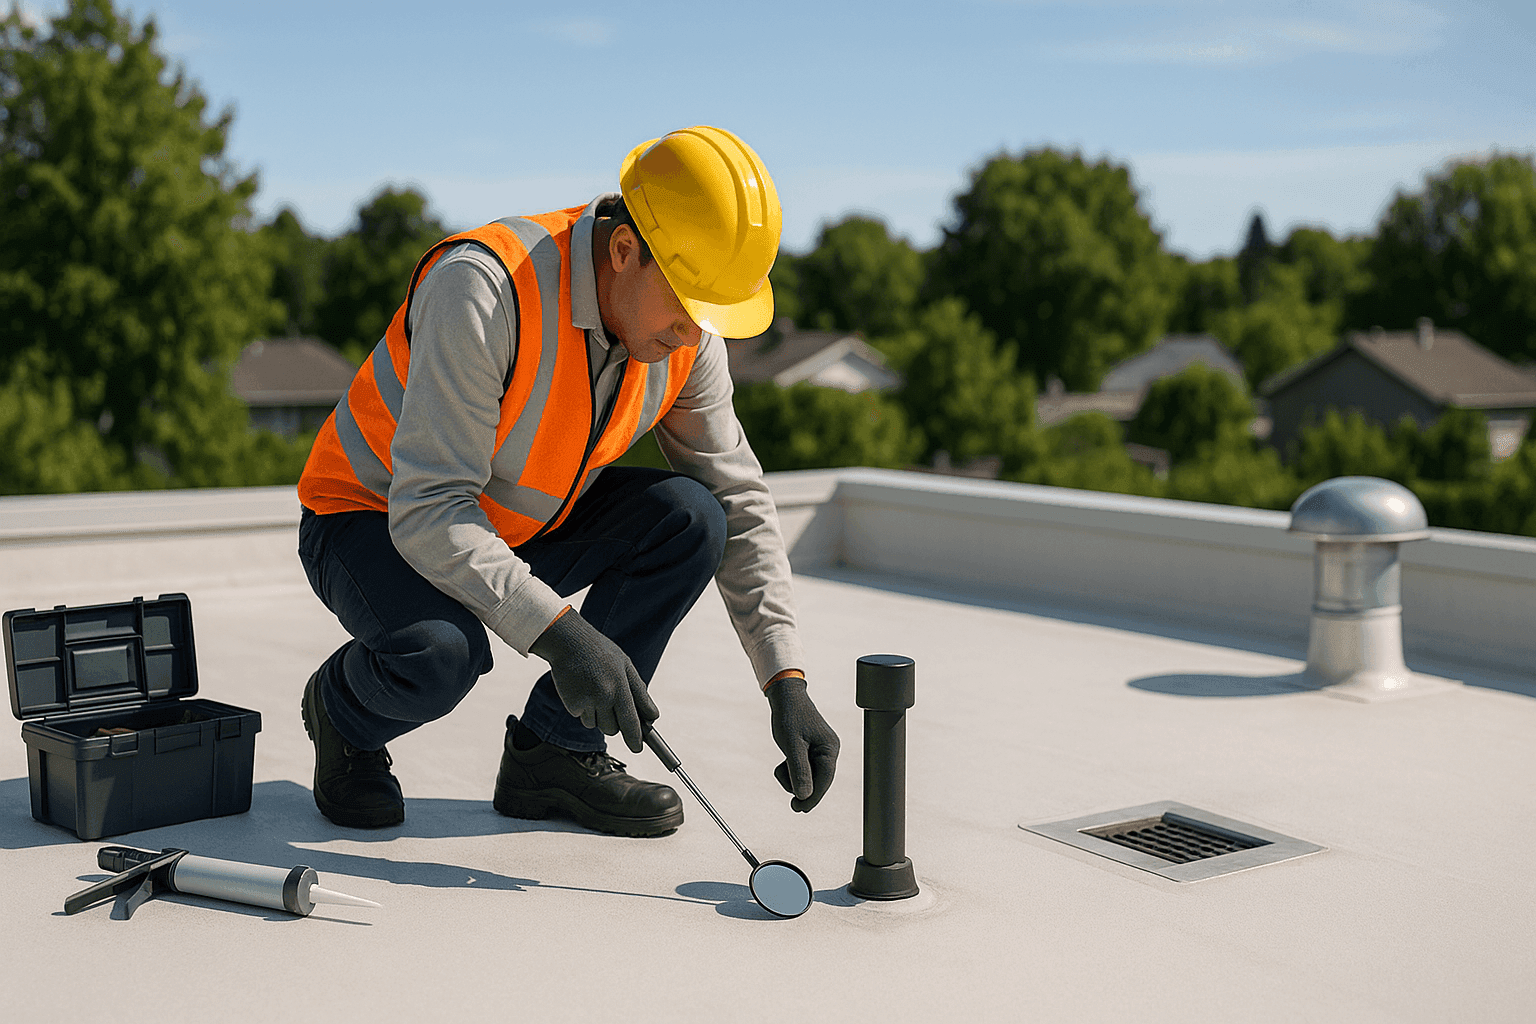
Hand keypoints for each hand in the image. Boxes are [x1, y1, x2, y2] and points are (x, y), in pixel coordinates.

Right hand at [529, 609, 656, 752]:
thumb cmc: (601, 653)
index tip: (637, 747)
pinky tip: (582, 690)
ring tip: (595, 691)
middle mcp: (604, 696)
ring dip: (598, 717)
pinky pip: (582, 718)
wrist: (569, 641)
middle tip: (611, 705)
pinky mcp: (572, 704)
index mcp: (620, 686)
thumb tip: (652, 717)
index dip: (635, 738)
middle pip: (613, 729)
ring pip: (597, 725)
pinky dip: (583, 710)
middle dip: (615, 724)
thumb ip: (639, 692)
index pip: (631, 721)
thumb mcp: (626, 666)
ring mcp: (587, 701)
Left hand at [766, 676, 839, 811]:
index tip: (800, 810)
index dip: (813, 798)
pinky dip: (791, 770)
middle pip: (818, 781)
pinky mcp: (810, 751)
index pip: (825, 780)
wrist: (785, 697)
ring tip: (781, 765)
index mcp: (829, 749)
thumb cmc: (789, 717)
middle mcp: (828, 751)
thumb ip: (799, 770)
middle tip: (791, 805)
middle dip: (801, 788)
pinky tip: (783, 761)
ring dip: (793, 777)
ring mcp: (820, 752)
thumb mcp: (791, 745)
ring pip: (808, 777)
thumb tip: (804, 796)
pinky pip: (803, 769)